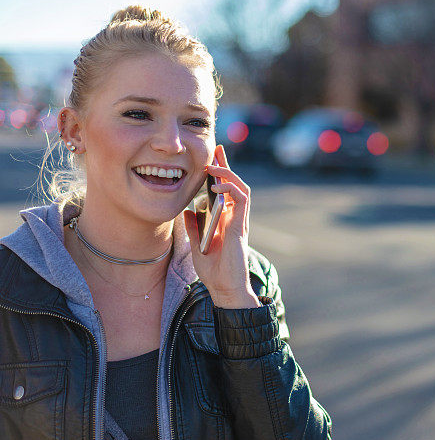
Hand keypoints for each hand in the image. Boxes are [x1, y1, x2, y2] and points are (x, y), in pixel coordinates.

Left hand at [183, 145, 259, 308]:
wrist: (224, 288)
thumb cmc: (214, 271)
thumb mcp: (198, 244)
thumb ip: (194, 227)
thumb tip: (187, 210)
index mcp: (226, 220)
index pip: (225, 191)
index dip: (221, 173)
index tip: (213, 157)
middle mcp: (235, 218)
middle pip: (234, 184)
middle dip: (226, 166)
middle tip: (216, 151)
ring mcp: (239, 221)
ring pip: (241, 188)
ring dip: (228, 174)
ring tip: (214, 167)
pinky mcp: (240, 227)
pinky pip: (242, 201)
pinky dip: (231, 189)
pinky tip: (217, 186)